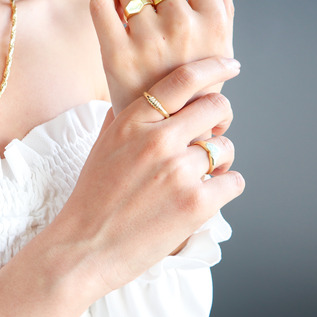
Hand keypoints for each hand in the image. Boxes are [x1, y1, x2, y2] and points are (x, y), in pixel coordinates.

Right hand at [0, 57, 243, 316]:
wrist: (83, 249)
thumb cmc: (90, 200)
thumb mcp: (101, 146)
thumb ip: (123, 118)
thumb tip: (139, 96)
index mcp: (132, 122)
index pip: (183, 79)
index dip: (214, 68)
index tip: (230, 67)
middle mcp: (157, 140)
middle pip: (216, 107)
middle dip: (220, 119)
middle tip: (214, 134)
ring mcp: (178, 171)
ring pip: (227, 148)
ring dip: (220, 160)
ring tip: (200, 176)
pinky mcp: (196, 203)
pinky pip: (234, 181)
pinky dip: (224, 188)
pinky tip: (205, 197)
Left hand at [90, 0, 236, 114]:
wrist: (166, 131)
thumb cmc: (194, 89)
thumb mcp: (218, 50)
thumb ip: (223, 9)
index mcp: (212, 21)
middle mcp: (182, 27)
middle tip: (149, 3)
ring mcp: (149, 40)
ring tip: (132, 19)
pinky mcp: (117, 55)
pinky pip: (100, 4)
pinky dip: (103, 7)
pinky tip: (112, 23)